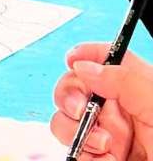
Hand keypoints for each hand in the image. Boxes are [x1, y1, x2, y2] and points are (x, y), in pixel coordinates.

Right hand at [51, 44, 152, 160]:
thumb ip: (125, 81)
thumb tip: (84, 66)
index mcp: (137, 90)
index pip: (106, 58)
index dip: (86, 54)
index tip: (74, 61)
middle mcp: (120, 111)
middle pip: (75, 86)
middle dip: (70, 96)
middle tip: (82, 110)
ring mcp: (109, 137)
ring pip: (67, 119)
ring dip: (78, 131)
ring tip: (106, 146)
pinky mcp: (101, 159)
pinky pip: (74, 151)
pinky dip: (84, 155)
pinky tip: (105, 159)